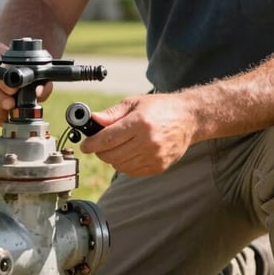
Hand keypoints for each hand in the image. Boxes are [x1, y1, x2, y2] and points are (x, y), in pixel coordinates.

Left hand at [80, 92, 195, 175]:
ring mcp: (154, 156)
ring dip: (112, 158)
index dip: (92, 144)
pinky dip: (124, 164)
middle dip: (100, 151)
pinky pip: (132, 171)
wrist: (188, 118)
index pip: (107, 139)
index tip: (85, 145)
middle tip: (99, 144)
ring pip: (120, 165)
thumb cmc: (160, 107)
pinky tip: (128, 153)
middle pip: (111, 155)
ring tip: (117, 146)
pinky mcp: (159, 166)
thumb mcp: (134, 103)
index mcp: (140, 123)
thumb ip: (112, 114)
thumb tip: (92, 120)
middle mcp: (147, 141)